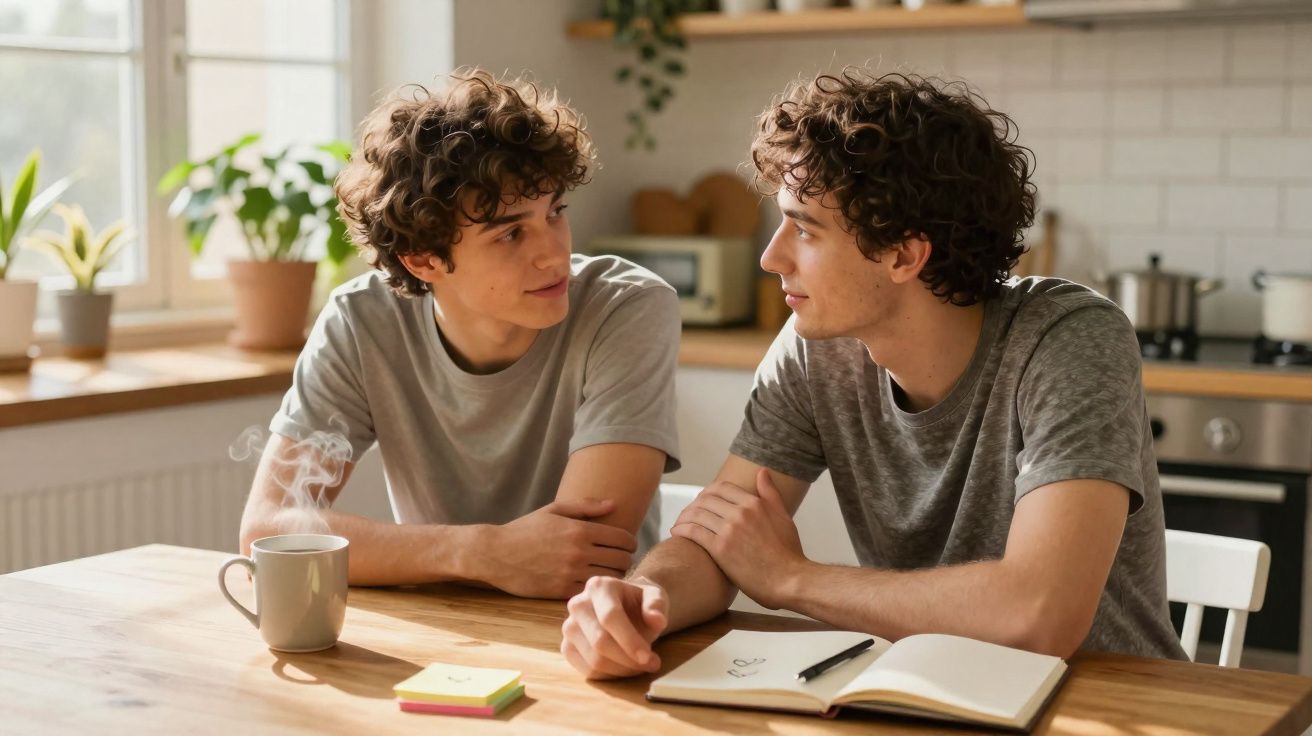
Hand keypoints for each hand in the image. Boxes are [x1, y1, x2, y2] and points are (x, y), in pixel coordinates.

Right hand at [483, 498, 637, 598]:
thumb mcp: (553, 510)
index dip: (630, 542)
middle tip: (619, 559)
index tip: (626, 545)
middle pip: (622, 559)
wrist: (495, 554)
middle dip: (625, 559)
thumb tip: (613, 504)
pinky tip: (591, 583)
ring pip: (610, 578)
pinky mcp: (561, 590)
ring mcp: (571, 573)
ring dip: (613, 576)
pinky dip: (595, 588)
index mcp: (580, 530)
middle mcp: (579, 552)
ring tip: (607, 572)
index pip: (623, 538)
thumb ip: (585, 506)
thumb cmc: (525, 529)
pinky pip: (591, 591)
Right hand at [561, 575, 668, 678]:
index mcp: (599, 586)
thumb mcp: (655, 597)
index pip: (610, 616)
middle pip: (599, 641)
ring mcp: (569, 627)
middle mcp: (578, 604)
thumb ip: (656, 606)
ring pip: (594, 660)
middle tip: (652, 664)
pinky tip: (625, 668)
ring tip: (641, 665)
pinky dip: (610, 676)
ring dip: (622, 670)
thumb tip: (657, 620)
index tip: (648, 657)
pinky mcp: (567, 647)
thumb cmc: (640, 604)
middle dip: (628, 659)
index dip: (629, 640)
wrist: (625, 609)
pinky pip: (587, 671)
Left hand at [671, 470, 806, 609]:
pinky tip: (677, 532)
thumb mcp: (783, 516)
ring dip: (684, 517)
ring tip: (679, 523)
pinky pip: (694, 532)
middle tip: (687, 513)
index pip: (721, 487)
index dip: (707, 493)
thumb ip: (770, 493)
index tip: (701, 501)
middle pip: (706, 499)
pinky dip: (682, 529)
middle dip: (693, 505)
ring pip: (697, 514)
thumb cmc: (788, 552)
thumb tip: (762, 472)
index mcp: (754, 503)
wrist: (789, 580)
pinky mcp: (720, 548)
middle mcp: (740, 512)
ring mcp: (729, 530)